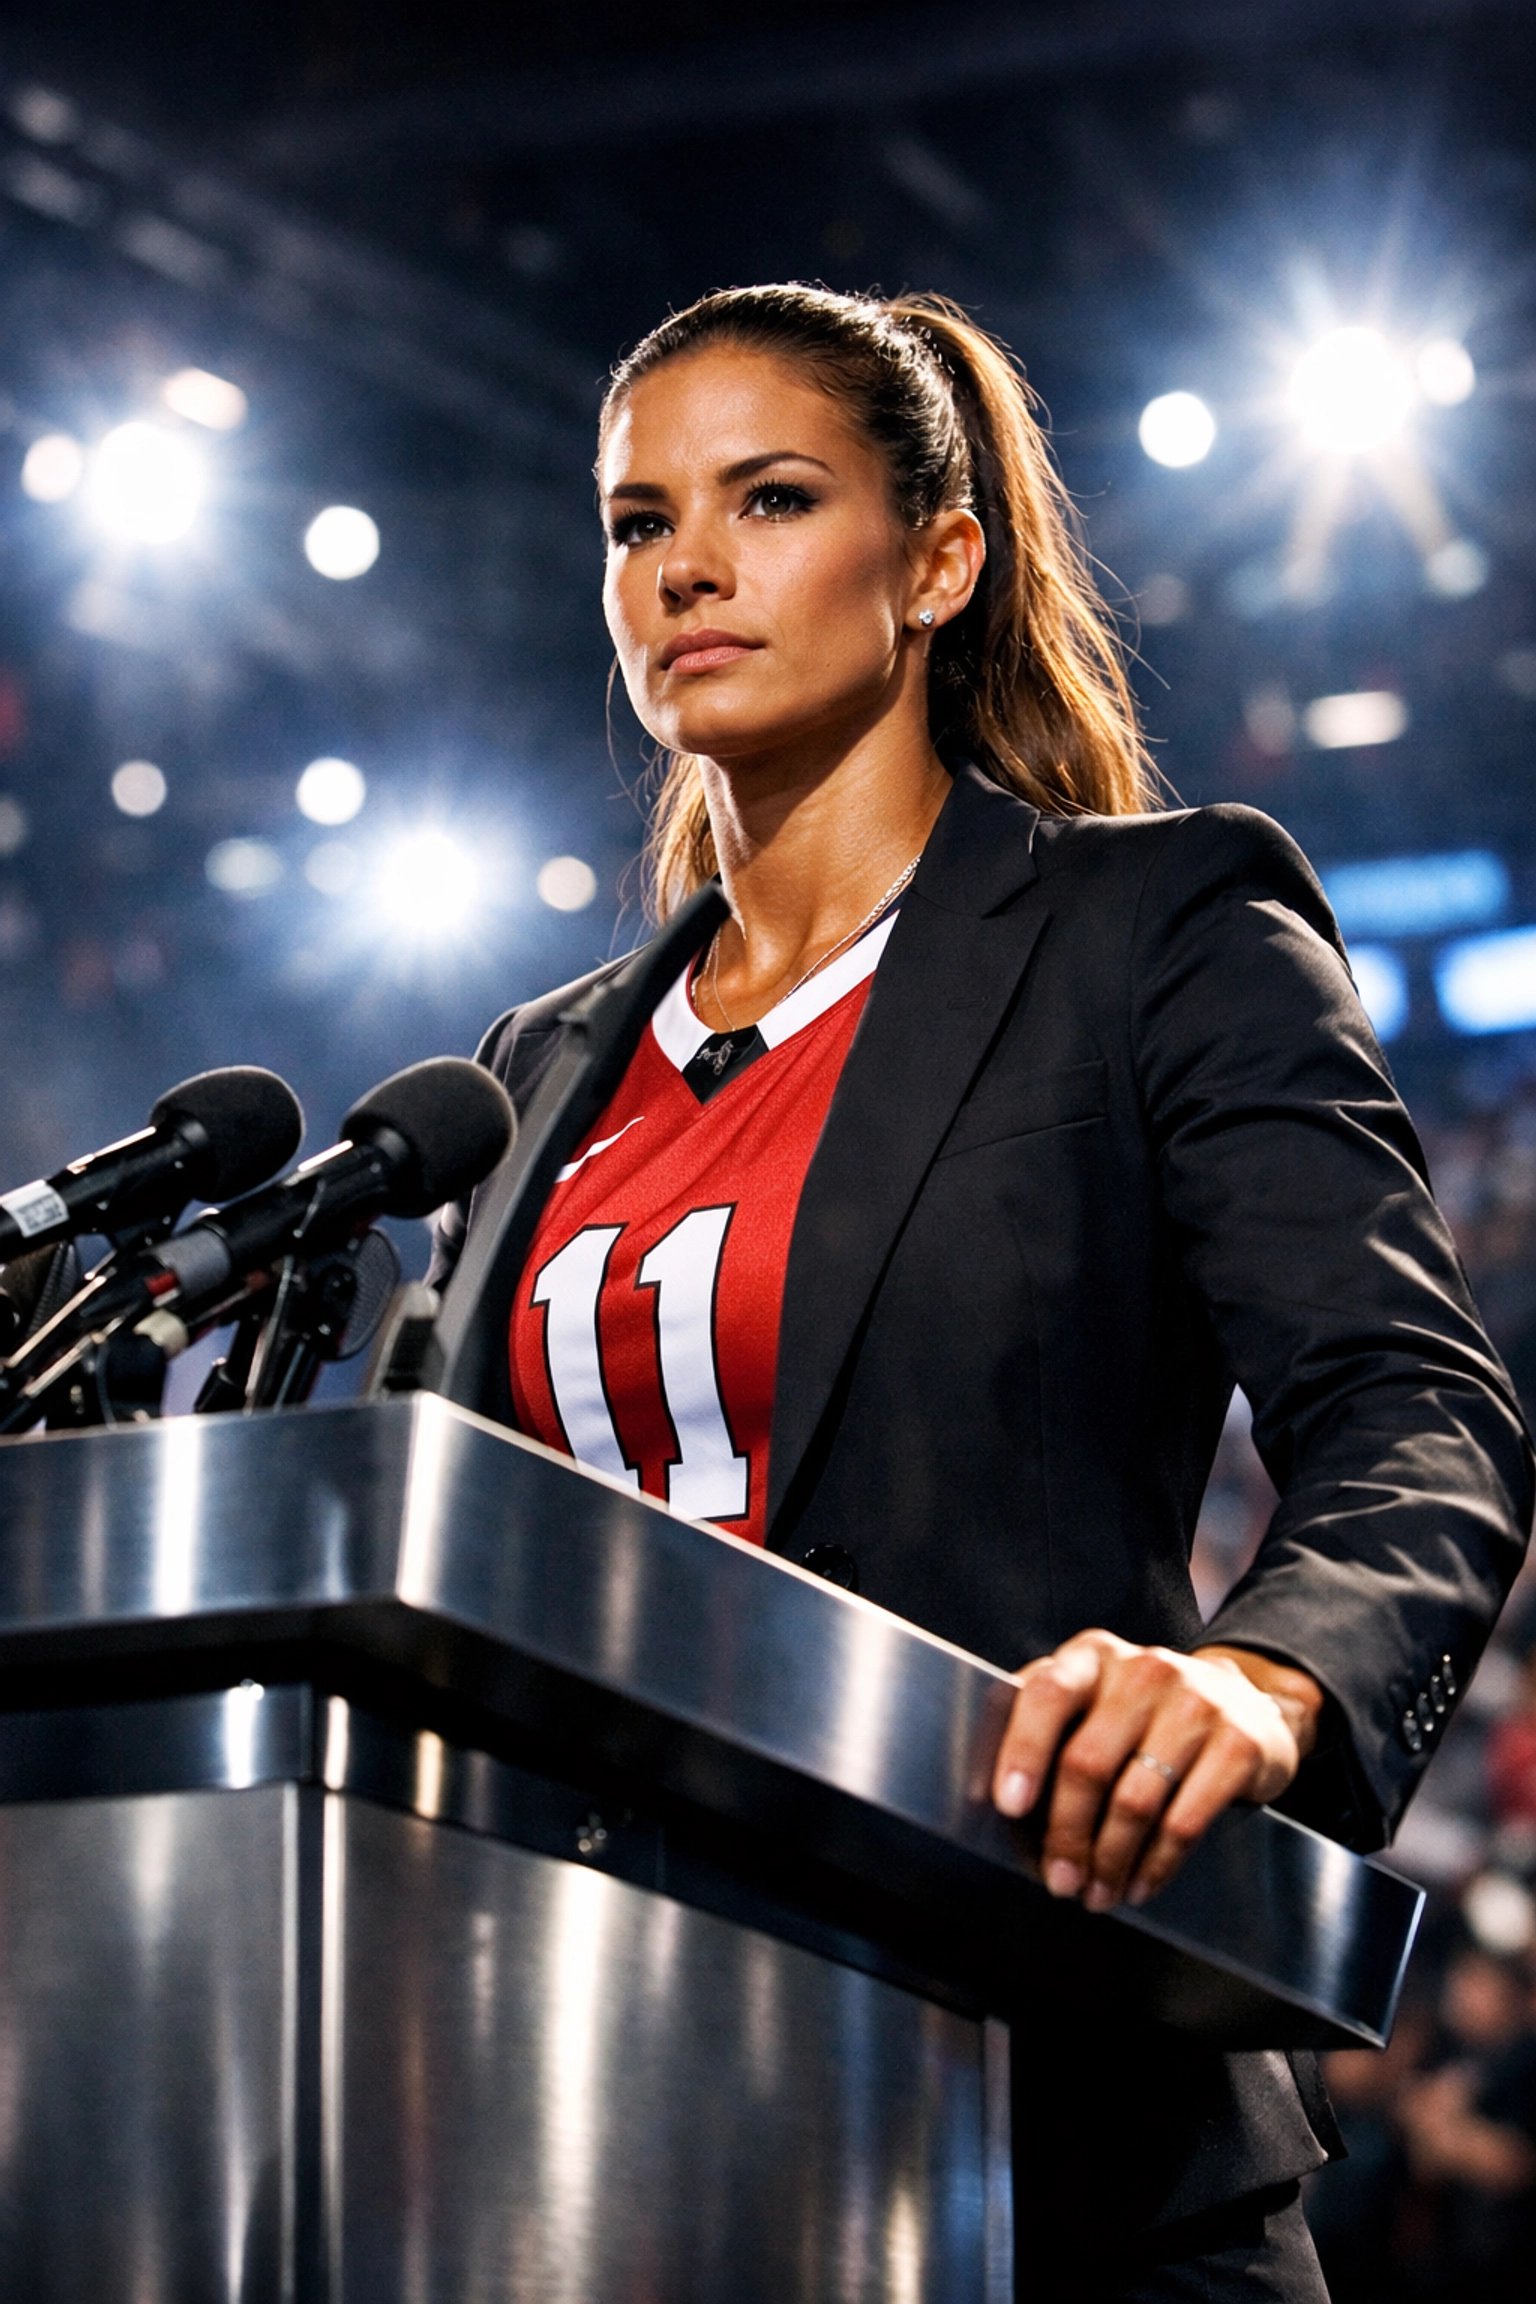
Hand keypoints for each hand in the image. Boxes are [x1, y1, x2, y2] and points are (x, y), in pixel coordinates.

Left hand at [989, 1630, 1320, 1910]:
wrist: (1244, 1704)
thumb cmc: (1145, 1713)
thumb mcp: (1096, 1700)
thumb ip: (1050, 1730)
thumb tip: (1004, 1807)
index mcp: (1093, 1656)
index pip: (1047, 1695)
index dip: (1023, 1751)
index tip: (1009, 1805)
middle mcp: (1144, 1670)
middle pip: (1087, 1762)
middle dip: (1066, 1834)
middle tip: (1059, 1882)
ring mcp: (1196, 1702)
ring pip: (1135, 1800)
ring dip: (1109, 1860)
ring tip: (1097, 1893)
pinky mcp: (1238, 1742)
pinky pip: (1185, 1820)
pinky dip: (1156, 1864)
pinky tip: (1140, 1884)